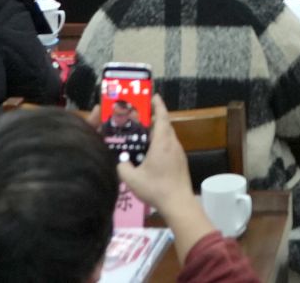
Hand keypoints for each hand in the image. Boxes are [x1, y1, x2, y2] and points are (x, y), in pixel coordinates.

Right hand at [117, 97, 221, 255]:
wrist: (178, 203)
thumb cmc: (156, 188)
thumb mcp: (132, 179)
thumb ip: (122, 167)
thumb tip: (119, 161)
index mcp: (162, 143)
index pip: (162, 117)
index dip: (158, 105)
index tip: (153, 96)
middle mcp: (173, 144)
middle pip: (164, 125)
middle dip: (153, 118)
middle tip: (139, 117)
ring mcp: (178, 153)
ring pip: (167, 137)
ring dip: (157, 132)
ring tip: (142, 135)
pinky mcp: (180, 162)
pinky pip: (169, 147)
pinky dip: (160, 144)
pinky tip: (150, 153)